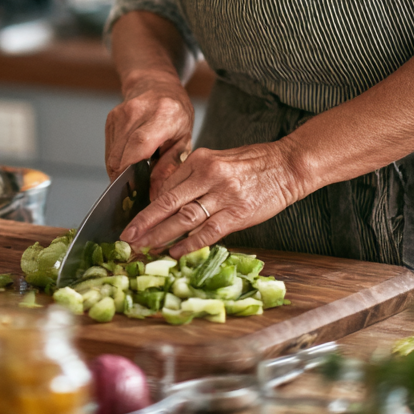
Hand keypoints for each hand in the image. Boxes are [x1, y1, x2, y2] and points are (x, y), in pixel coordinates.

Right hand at [105, 75, 193, 193]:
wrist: (157, 84)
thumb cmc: (176, 111)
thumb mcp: (184, 138)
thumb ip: (170, 167)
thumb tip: (155, 193)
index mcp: (163, 115)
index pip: (140, 144)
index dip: (133, 169)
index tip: (135, 188)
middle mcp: (138, 111)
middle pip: (121, 153)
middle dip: (126, 177)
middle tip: (137, 188)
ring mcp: (121, 113)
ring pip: (112, 154)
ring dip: (120, 170)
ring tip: (135, 172)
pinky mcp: (111, 118)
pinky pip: (110, 149)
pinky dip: (118, 159)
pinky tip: (130, 159)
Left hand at [119, 141, 303, 257]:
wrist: (287, 165)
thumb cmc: (252, 164)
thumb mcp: (218, 161)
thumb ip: (194, 178)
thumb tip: (169, 201)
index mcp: (199, 160)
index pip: (166, 187)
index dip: (147, 208)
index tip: (133, 223)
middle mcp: (208, 175)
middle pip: (167, 203)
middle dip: (144, 223)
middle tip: (126, 239)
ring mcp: (223, 194)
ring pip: (183, 219)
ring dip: (161, 236)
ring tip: (144, 250)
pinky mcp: (238, 213)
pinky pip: (207, 232)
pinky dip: (189, 244)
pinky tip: (176, 253)